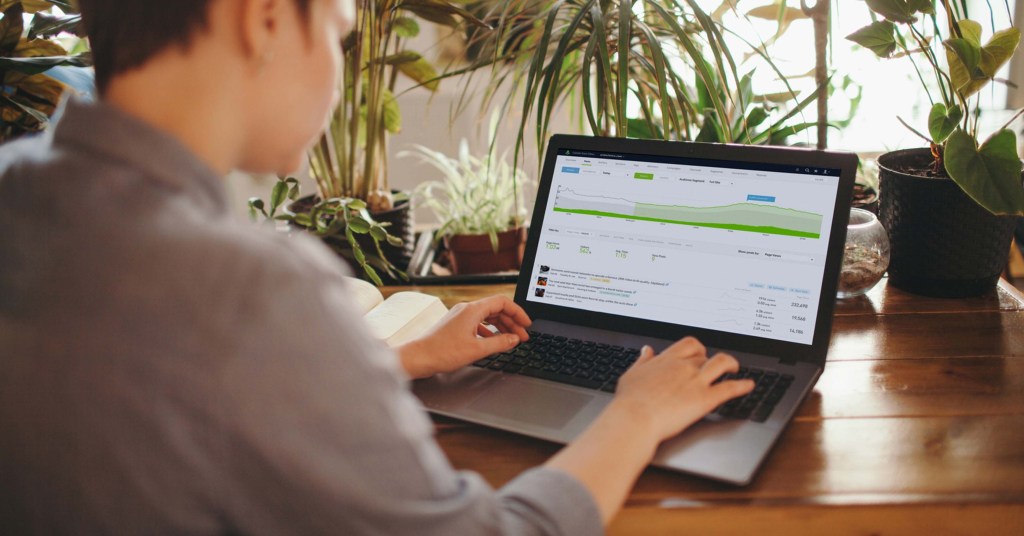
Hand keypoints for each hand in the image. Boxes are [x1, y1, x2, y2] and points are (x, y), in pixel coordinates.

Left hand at [398, 295, 531, 378]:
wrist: (418, 357)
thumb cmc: (442, 352)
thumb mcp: (477, 349)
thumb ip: (499, 343)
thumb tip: (514, 339)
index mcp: (472, 310)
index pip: (502, 302)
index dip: (518, 312)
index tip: (526, 324)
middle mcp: (466, 309)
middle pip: (496, 309)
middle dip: (511, 322)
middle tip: (522, 336)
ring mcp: (459, 316)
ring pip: (487, 316)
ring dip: (501, 326)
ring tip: (511, 339)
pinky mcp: (454, 325)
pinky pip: (477, 323)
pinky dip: (489, 330)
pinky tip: (492, 340)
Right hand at [612, 337, 754, 442]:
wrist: (634, 419)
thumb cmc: (629, 401)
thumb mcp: (632, 375)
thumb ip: (642, 361)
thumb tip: (646, 350)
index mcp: (667, 360)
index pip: (689, 345)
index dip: (698, 349)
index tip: (699, 354)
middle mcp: (684, 366)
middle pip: (705, 356)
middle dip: (710, 361)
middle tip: (713, 368)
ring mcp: (696, 381)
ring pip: (722, 362)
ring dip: (732, 364)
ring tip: (735, 368)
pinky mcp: (705, 399)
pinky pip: (730, 388)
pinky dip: (742, 386)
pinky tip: (748, 386)